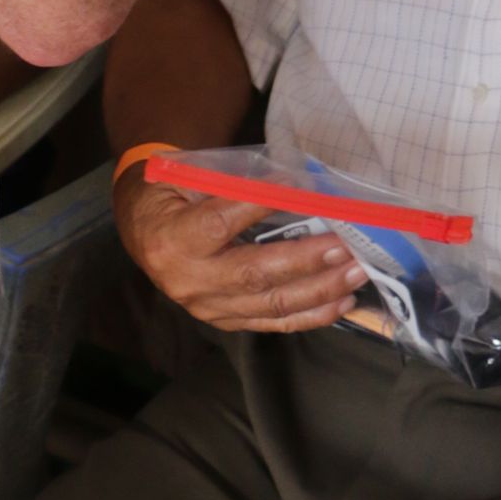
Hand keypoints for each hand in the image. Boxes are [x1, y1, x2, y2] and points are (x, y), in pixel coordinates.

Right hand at [113, 166, 366, 333]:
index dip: (258, 205)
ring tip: (356, 273)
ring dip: (320, 290)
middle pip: (254, 272)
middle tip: (346, 246)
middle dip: (306, 260)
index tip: (297, 187)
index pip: (220, 222)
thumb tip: (294, 181)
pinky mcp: (226, 321)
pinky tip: (341, 302)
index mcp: (175, 238)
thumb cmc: (173, 196)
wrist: (144, 234)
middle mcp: (190, 280)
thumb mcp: (187, 177)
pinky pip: (273, 322)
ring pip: (270, 303)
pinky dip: (311, 315)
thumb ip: (231, 180)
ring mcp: (209, 307)